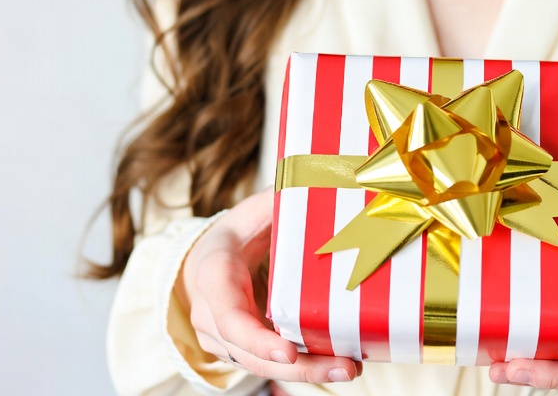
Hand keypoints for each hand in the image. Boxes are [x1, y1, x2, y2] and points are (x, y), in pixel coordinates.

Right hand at [176, 187, 361, 383]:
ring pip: (262, 365)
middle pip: (252, 353)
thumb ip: (281, 201)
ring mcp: (223, 338)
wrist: (206, 259)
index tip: (288, 352)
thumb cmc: (236, 233)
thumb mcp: (253, 210)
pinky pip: (270, 363)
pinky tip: (339, 361)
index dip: (257, 338)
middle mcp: (211, 315)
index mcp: (214, 275)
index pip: (230, 315)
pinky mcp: (240, 350)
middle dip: (300, 366)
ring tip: (351, 368)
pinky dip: (304, 365)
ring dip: (308, 371)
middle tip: (345, 368)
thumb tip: (323, 185)